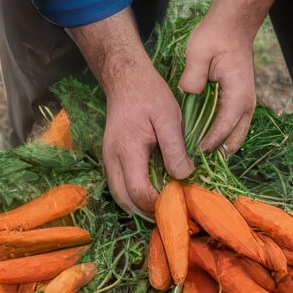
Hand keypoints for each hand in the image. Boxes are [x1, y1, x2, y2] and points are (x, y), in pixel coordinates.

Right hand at [67, 11, 193, 213]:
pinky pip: (119, 185)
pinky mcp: (111, 157)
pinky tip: (154, 191)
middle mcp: (112, 159)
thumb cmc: (149, 94)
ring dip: (139, 205)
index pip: (139, 192)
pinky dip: (134, 195)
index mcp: (128, 150)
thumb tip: (184, 177)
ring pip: (119, 195)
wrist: (125, 79)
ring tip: (164, 206)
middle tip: (172, 212)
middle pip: (125, 201)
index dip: (158, 204)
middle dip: (147, 211)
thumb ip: (175, 149)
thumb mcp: (169, 117)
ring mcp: (109, 159)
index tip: (179, 203)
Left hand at [179, 11, 259, 155]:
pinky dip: (217, 136)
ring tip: (193, 154)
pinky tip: (199, 138)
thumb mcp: (199, 52)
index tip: (189, 154)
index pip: (223, 130)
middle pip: (232, 142)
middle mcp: (246, 105)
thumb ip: (193, 77)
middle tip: (190, 159)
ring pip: (233, 137)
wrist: (233, 25)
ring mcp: (244, 104)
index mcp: (239, 96)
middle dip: (213, 153)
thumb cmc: (216, 37)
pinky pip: (230, 127)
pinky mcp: (238, 102)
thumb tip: (189, 94)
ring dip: (216, 146)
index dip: (206, 144)